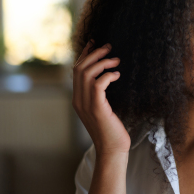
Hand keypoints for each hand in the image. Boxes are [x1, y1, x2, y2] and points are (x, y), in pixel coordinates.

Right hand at [72, 41, 130, 155]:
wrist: (112, 150)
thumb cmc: (111, 130)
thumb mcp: (102, 109)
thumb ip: (99, 95)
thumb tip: (107, 76)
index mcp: (78, 99)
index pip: (76, 71)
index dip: (85, 54)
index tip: (94, 43)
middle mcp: (78, 100)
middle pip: (79, 68)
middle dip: (94, 53)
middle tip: (109, 46)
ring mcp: (86, 104)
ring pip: (87, 73)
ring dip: (103, 62)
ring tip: (116, 59)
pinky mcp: (97, 108)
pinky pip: (98, 84)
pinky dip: (108, 75)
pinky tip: (117, 75)